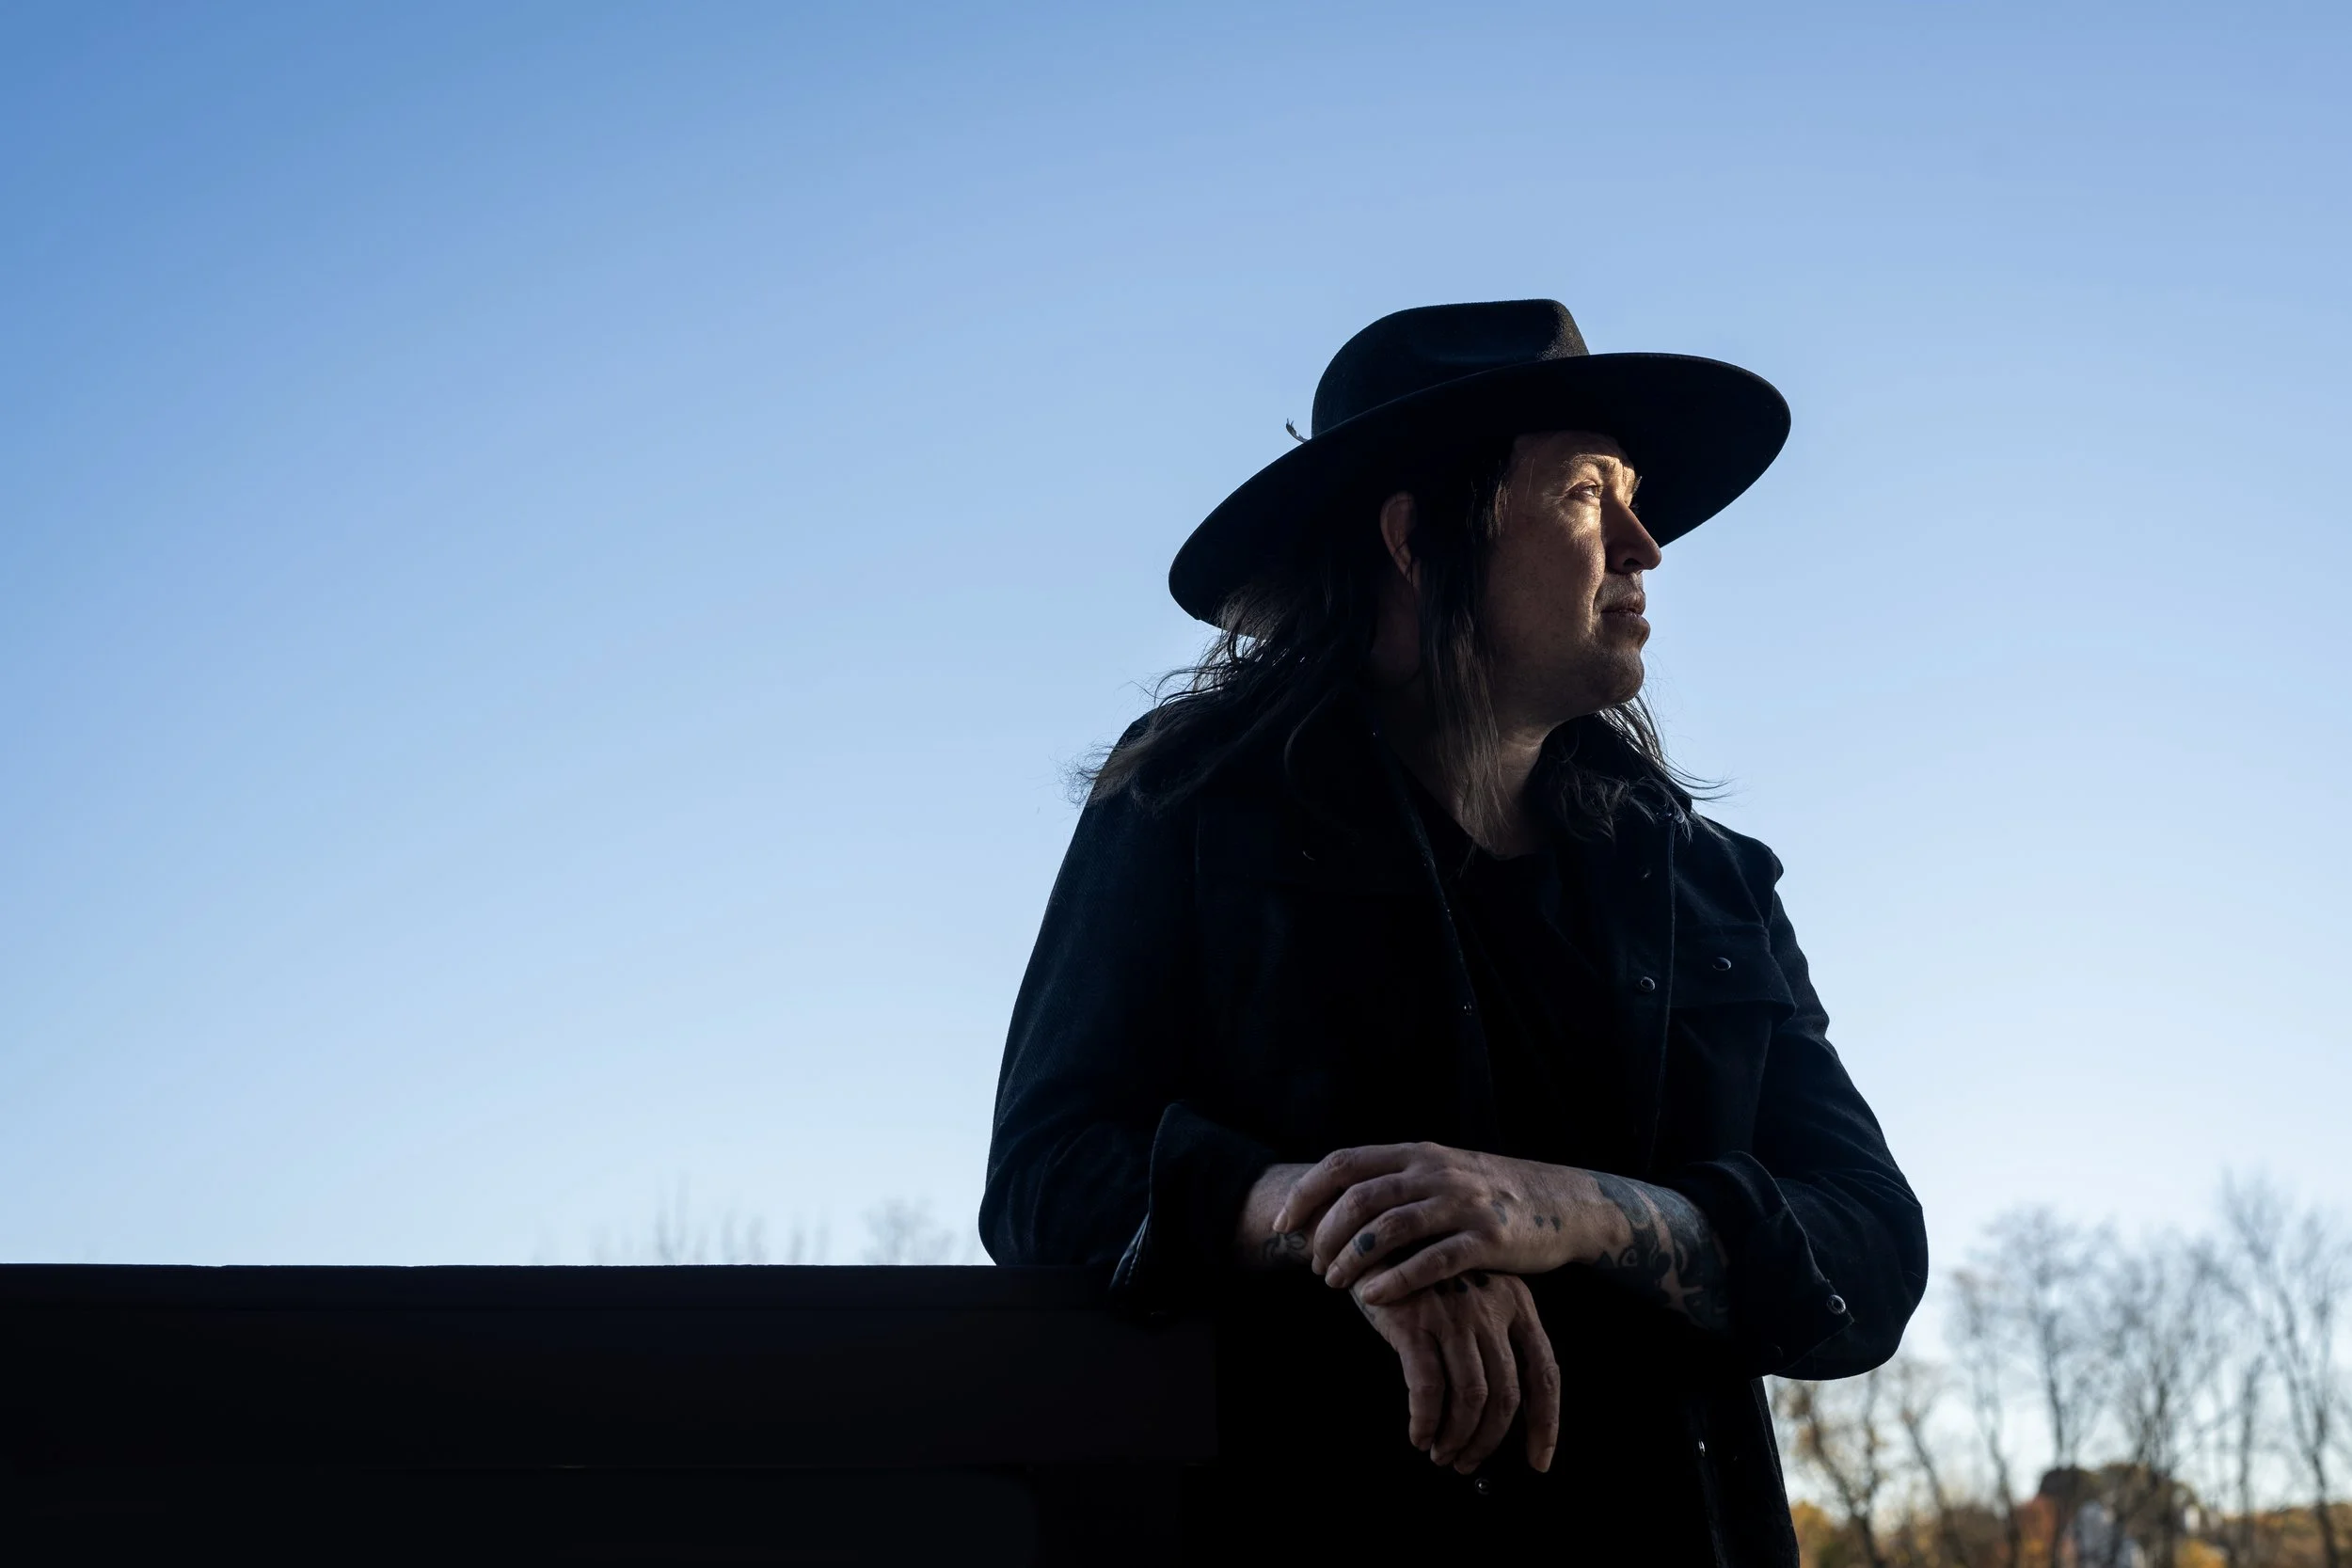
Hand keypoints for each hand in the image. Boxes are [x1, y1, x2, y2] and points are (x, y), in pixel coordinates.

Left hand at [1276, 1141, 1584, 1303]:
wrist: (1562, 1203)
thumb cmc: (1487, 1195)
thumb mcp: (1439, 1172)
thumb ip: (1393, 1180)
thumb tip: (1330, 1199)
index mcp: (1416, 1152)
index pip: (1343, 1163)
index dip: (1306, 1193)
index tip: (1282, 1225)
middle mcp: (1435, 1171)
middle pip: (1358, 1197)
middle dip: (1325, 1234)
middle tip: (1313, 1265)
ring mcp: (1462, 1204)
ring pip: (1389, 1227)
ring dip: (1351, 1258)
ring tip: (1334, 1284)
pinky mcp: (1488, 1240)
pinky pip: (1432, 1261)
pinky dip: (1396, 1279)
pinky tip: (1372, 1298)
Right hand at [1351, 1269, 1560, 1473]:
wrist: (1372, 1234)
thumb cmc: (1423, 1272)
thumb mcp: (1472, 1293)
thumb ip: (1490, 1337)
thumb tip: (1496, 1410)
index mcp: (1517, 1301)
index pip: (1545, 1373)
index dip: (1545, 1424)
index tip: (1538, 1461)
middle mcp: (1492, 1307)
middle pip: (1506, 1395)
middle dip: (1488, 1440)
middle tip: (1466, 1462)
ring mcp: (1454, 1313)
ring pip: (1471, 1398)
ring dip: (1457, 1438)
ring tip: (1440, 1453)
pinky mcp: (1414, 1321)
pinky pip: (1429, 1389)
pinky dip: (1426, 1422)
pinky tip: (1418, 1434)